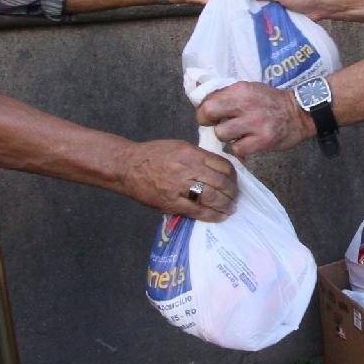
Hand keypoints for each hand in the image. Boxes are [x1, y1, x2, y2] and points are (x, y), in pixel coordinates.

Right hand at [116, 140, 237, 220]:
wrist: (127, 167)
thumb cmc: (153, 155)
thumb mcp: (179, 146)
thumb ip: (200, 156)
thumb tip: (220, 167)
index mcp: (191, 153)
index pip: (222, 165)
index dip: (233, 176)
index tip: (235, 182)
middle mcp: (187, 168)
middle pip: (220, 182)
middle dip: (232, 192)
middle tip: (235, 198)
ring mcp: (179, 187)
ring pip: (212, 197)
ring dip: (226, 205)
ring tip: (230, 208)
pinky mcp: (172, 203)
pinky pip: (198, 211)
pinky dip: (212, 215)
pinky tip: (220, 216)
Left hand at [196, 82, 311, 158]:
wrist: (300, 113)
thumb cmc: (271, 102)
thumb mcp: (251, 90)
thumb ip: (229, 95)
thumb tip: (204, 104)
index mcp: (241, 89)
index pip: (208, 99)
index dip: (203, 109)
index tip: (209, 115)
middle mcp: (246, 104)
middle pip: (208, 114)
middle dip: (206, 122)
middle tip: (215, 126)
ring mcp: (254, 123)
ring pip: (221, 134)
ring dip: (226, 137)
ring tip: (236, 134)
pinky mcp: (262, 140)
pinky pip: (237, 149)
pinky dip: (240, 149)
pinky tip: (247, 143)